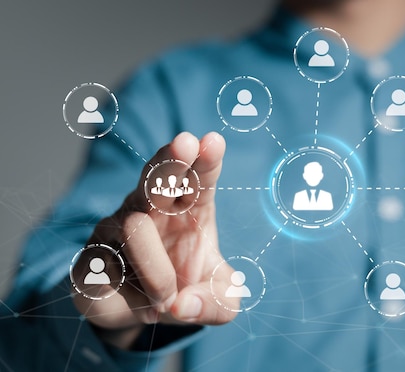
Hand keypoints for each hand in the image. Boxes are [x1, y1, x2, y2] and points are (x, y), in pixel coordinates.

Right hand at [73, 132, 236, 348]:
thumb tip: (183, 304)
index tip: (212, 141)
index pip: (199, 178)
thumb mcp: (219, 304)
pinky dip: (135, 297)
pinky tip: (142, 307)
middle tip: (185, 142)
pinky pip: (108, 266)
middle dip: (171, 160)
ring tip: (166, 301)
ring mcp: (118, 226)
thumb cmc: (187, 292)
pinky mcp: (90, 253)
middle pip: (158, 176)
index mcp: (192, 209)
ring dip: (158, 274)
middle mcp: (153, 209)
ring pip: (135, 228)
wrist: (142, 315)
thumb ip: (217, 303)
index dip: (206, 161)